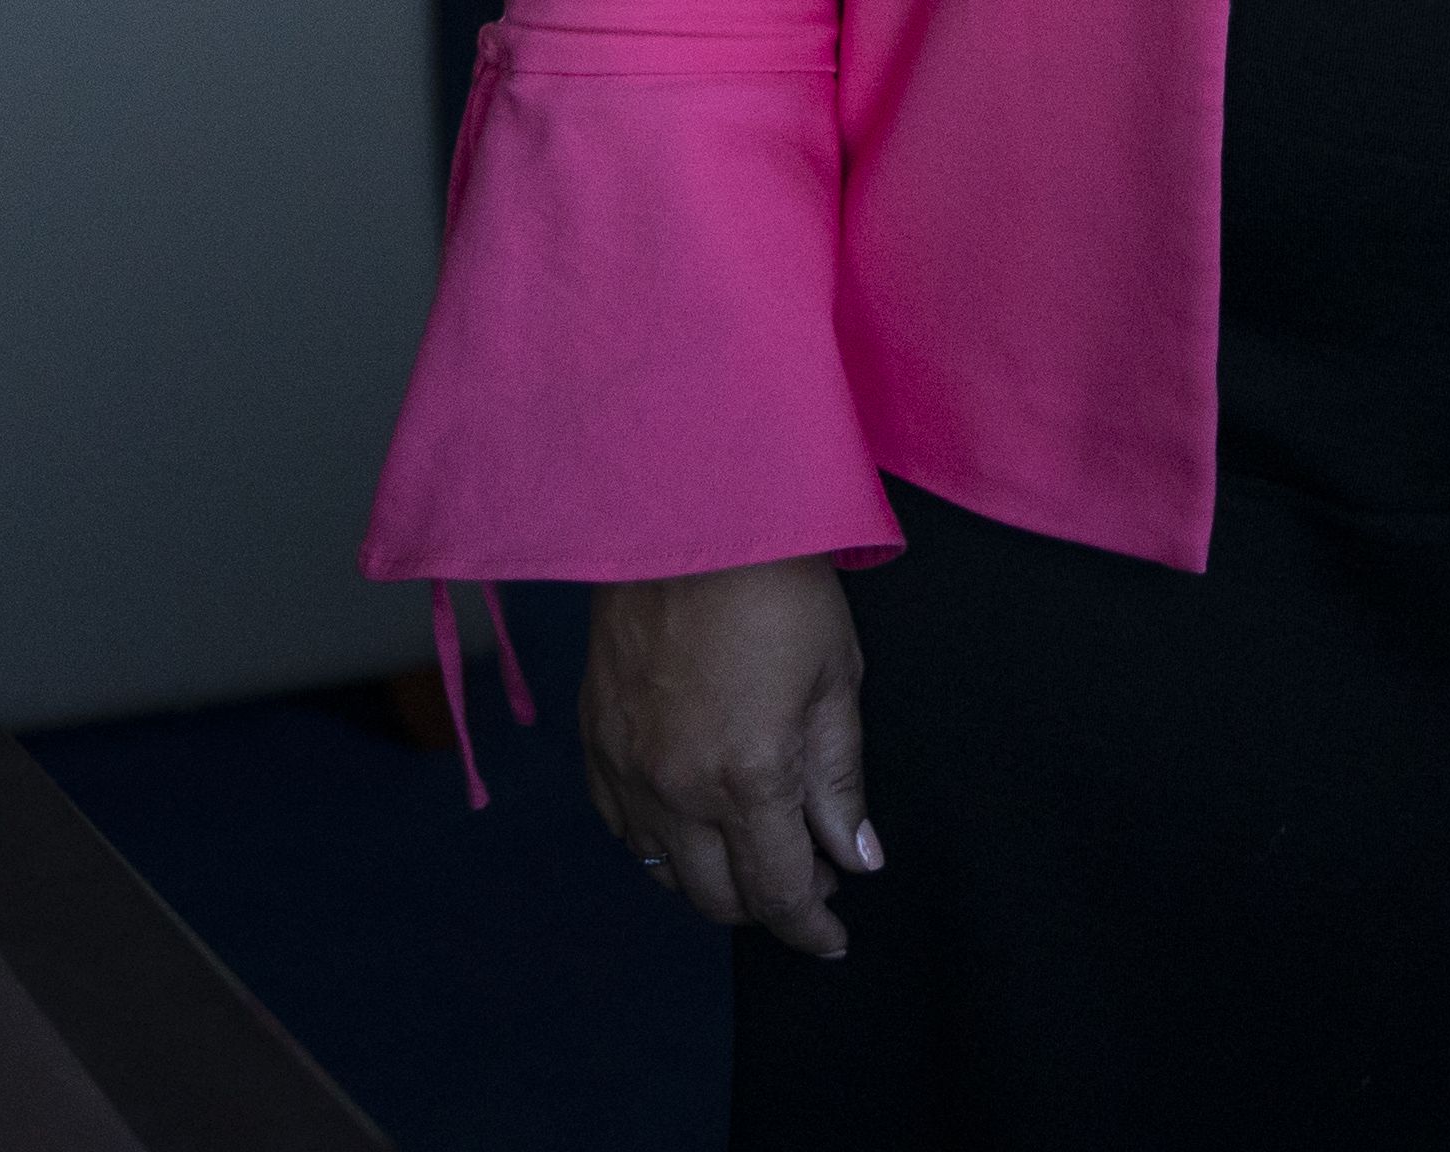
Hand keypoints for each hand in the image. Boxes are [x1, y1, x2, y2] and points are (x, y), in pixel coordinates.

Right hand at [581, 557, 879, 955]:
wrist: (685, 512)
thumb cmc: (778, 585)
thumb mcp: (836, 679)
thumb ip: (839, 782)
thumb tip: (856, 858)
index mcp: (748, 778)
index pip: (780, 892)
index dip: (812, 927)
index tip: (834, 937)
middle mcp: (677, 790)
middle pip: (718, 899)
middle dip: (769, 904)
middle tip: (808, 875)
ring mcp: (625, 769)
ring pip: (664, 872)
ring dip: (713, 878)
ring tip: (753, 845)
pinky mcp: (593, 742)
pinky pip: (622, 827)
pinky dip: (662, 841)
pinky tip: (694, 816)